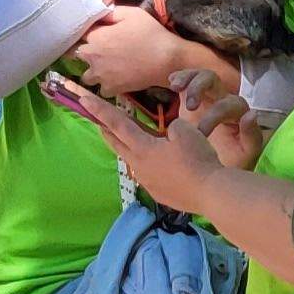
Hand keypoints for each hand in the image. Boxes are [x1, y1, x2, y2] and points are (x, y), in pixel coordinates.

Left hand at [46, 74, 241, 219]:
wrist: (210, 193)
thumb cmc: (196, 159)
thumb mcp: (186, 131)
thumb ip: (172, 127)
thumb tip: (170, 135)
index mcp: (142, 147)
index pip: (117, 124)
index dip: (100, 110)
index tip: (83, 100)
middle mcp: (138, 165)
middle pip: (117, 143)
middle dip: (105, 129)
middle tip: (97, 119)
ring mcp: (147, 181)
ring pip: (131, 159)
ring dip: (127, 147)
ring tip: (129, 140)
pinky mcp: (158, 192)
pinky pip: (147, 173)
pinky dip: (146, 163)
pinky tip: (157, 164)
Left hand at [71, 5, 198, 98]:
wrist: (166, 59)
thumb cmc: (150, 33)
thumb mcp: (132, 13)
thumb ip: (111, 13)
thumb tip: (100, 14)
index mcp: (96, 37)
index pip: (82, 34)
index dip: (92, 34)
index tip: (102, 34)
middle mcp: (92, 56)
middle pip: (78, 55)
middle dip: (87, 53)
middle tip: (102, 52)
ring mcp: (100, 74)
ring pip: (87, 76)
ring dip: (93, 72)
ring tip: (106, 69)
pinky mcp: (111, 88)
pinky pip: (102, 89)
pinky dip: (107, 86)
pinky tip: (116, 80)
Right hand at [168, 68, 264, 166]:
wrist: (216, 167)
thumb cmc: (233, 159)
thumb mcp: (246, 154)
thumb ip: (251, 136)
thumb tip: (250, 114)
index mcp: (236, 111)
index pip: (224, 105)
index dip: (212, 117)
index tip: (200, 135)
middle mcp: (222, 98)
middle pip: (212, 80)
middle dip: (198, 88)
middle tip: (189, 106)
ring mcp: (207, 96)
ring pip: (199, 76)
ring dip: (187, 78)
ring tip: (174, 87)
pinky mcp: (192, 98)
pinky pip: (188, 80)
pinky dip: (180, 77)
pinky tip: (172, 82)